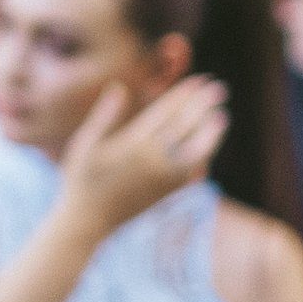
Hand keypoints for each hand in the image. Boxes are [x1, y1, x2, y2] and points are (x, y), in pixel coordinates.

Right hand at [56, 77, 228, 239]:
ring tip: (221, 116)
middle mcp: (153, 159)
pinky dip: (203, 156)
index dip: (185, 95)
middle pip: (186, 126)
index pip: (167, 112)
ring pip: (197, 150)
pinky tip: (207, 148)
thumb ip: (104, 116)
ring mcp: (164, 177)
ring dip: (211, 132)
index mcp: (133, 143)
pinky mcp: (168, 192)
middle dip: (204, 105)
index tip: (199, 80)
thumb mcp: (85, 145)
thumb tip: (118, 87)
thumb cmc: (81, 180)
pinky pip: (193, 171)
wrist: (88, 221)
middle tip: (219, 89)